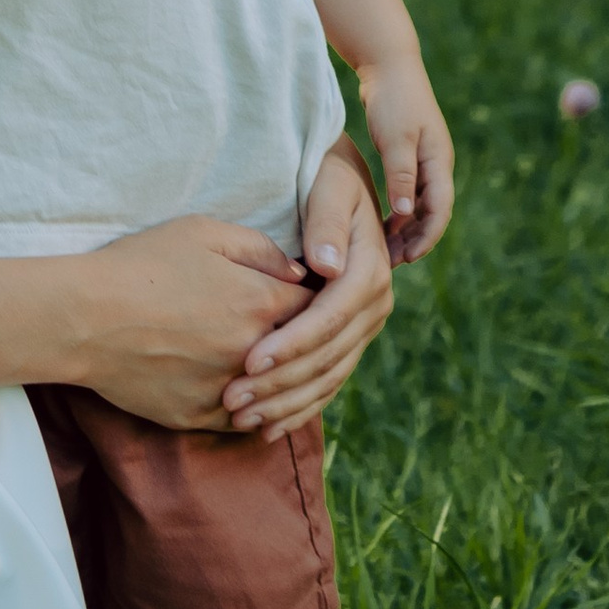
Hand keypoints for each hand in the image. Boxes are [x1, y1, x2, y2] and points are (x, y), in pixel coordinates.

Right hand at [72, 215, 312, 429]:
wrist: (84, 318)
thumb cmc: (140, 265)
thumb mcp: (202, 233)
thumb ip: (259, 249)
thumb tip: (298, 274)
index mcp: (259, 301)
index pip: (315, 306)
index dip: (316, 300)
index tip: (312, 299)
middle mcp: (252, 351)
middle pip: (301, 354)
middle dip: (304, 344)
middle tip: (305, 338)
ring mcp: (226, 389)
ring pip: (274, 394)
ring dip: (279, 383)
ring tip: (278, 372)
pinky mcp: (197, 416)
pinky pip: (240, 421)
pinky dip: (248, 409)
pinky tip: (246, 397)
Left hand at [222, 144, 392, 439]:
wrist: (340, 185)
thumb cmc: (326, 179)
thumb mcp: (329, 186)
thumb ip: (326, 222)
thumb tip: (326, 264)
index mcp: (370, 269)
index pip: (330, 316)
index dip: (292, 342)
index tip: (250, 359)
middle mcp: (375, 304)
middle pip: (328, 355)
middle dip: (280, 381)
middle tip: (233, 398)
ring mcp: (365, 326)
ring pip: (328, 377)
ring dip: (285, 402)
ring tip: (241, 419)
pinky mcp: (350, 340)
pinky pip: (328, 382)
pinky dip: (299, 407)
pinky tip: (267, 428)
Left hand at [358, 53, 456, 262]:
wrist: (388, 65)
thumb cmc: (392, 99)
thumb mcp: (395, 138)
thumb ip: (401, 175)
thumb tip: (405, 215)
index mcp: (439, 162)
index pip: (440, 211)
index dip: (426, 238)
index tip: (407, 259)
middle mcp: (436, 165)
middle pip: (432, 214)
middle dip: (415, 241)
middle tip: (390, 264)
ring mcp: (424, 162)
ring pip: (419, 207)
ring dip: (405, 230)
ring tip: (383, 252)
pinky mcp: (409, 158)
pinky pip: (408, 195)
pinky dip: (397, 213)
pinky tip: (379, 226)